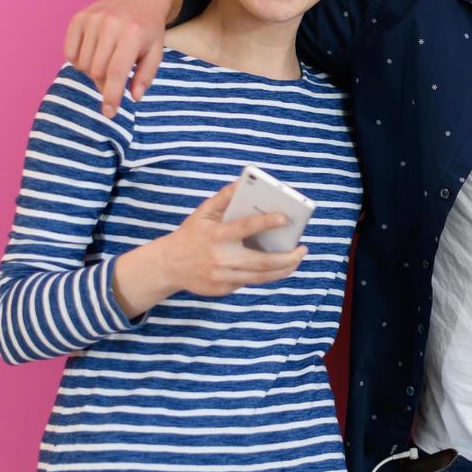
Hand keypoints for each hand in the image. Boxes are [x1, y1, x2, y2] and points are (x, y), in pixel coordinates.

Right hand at [64, 0, 179, 117]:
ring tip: (106, 61)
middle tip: (115, 79)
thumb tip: (134, 97)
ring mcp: (92, 19)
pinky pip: (69, 52)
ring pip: (82, 64)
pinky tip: (92, 54)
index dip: (111, 96)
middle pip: (97, 71)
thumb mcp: (156, 52)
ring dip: (92, 71)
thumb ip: (145, 76)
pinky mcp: (78, 18)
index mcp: (132, 34)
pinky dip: (78, 61)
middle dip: (105, 83)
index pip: (116, 72)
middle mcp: (110, 25)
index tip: (109, 113)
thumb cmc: (148, 29)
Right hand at [112, 184, 306, 314]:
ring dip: (283, 270)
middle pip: (263, 262)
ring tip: (296, 260)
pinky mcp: (224, 289)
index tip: (286, 218)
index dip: (268, 222)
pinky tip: (275, 267)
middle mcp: (221, 259)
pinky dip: (263, 274)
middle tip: (303, 249)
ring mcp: (223, 277)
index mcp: (217, 236)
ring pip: (261, 278)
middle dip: (288, 258)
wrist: (168, 265)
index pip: (247, 228)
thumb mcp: (203, 212)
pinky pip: (249, 282)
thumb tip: (244, 181)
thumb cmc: (191, 234)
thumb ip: (224, 197)